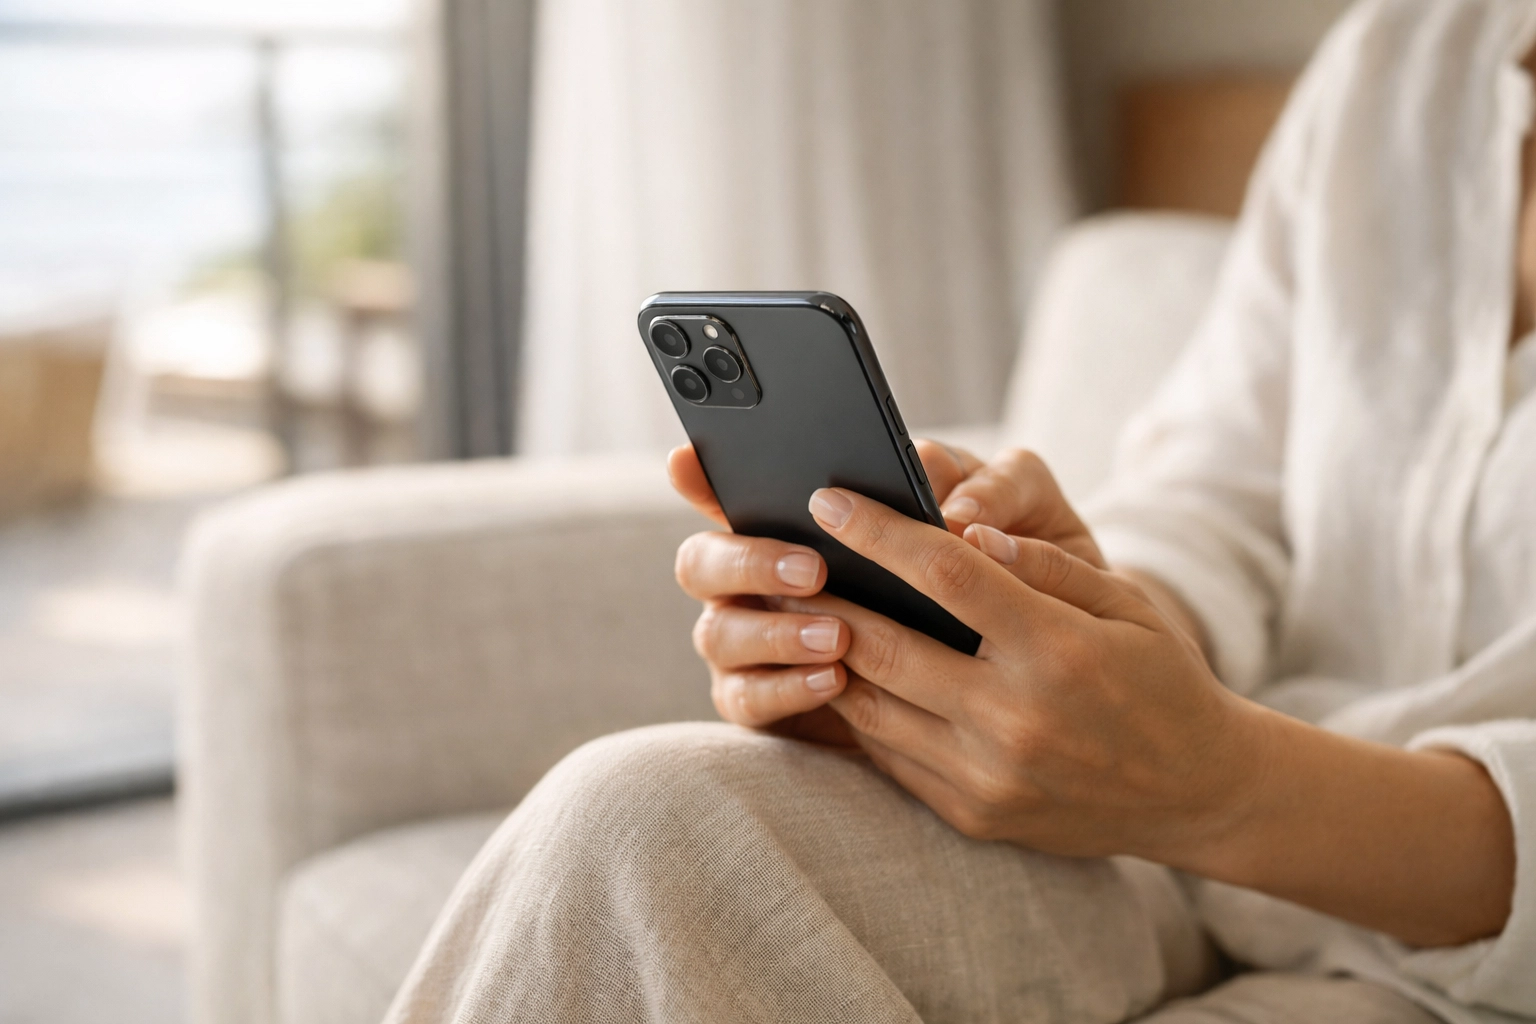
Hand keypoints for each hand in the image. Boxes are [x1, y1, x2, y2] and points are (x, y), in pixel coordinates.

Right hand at [668, 439, 984, 741]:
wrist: (1018, 683)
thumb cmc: (1003, 578)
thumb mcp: (1009, 522)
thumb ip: (987, 490)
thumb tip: (948, 494)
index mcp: (792, 521)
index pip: (727, 491)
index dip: (697, 476)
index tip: (686, 460)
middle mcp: (753, 580)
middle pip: (700, 563)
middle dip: (748, 561)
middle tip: (812, 567)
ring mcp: (752, 645)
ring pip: (718, 634)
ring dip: (773, 631)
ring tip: (839, 636)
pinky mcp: (769, 704)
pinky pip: (747, 701)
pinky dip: (786, 689)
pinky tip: (835, 679)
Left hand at [794, 483, 1261, 863]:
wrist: (1196, 794)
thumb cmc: (1160, 680)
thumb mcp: (1126, 605)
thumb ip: (1045, 566)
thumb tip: (968, 532)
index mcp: (1057, 653)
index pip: (946, 575)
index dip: (879, 532)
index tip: (829, 499)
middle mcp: (1014, 719)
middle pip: (886, 646)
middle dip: (826, 595)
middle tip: (782, 558)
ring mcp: (988, 777)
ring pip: (872, 707)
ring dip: (827, 656)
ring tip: (794, 613)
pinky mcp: (973, 815)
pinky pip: (891, 756)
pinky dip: (861, 711)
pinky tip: (841, 673)